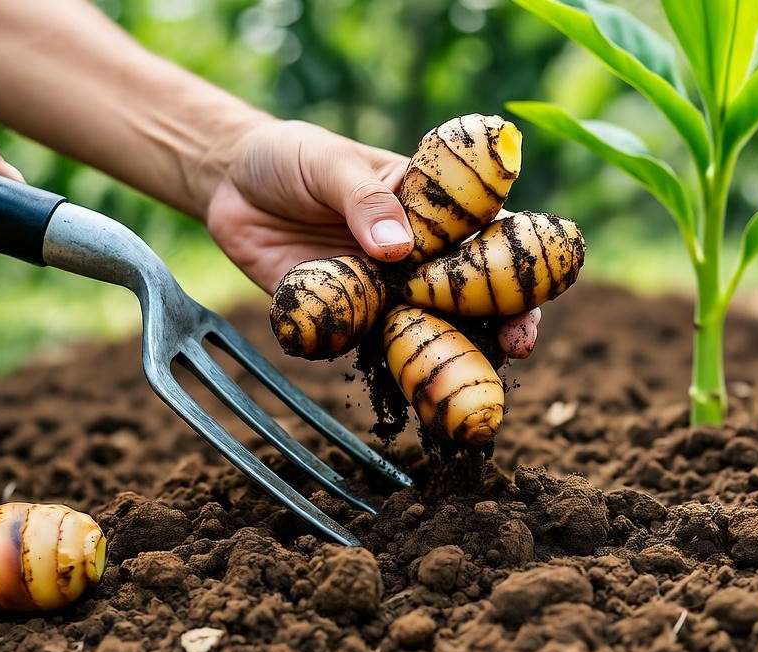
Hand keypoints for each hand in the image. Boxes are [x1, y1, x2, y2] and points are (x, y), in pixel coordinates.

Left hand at [206, 119, 541, 359]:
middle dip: (497, 322)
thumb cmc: (292, 157)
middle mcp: (413, 254)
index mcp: (428, 206)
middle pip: (466, 293)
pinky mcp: (342, 313)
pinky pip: (364, 344)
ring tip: (467, 380)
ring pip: (423, 329)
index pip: (485, 235)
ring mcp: (380, 288)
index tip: (526, 293)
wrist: (231, 184)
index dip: (514, 265)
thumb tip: (398, 246)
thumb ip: (364, 201)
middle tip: (515, 347)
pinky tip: (401, 387)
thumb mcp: (330, 163)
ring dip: (447, 356)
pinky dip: (382, 367)